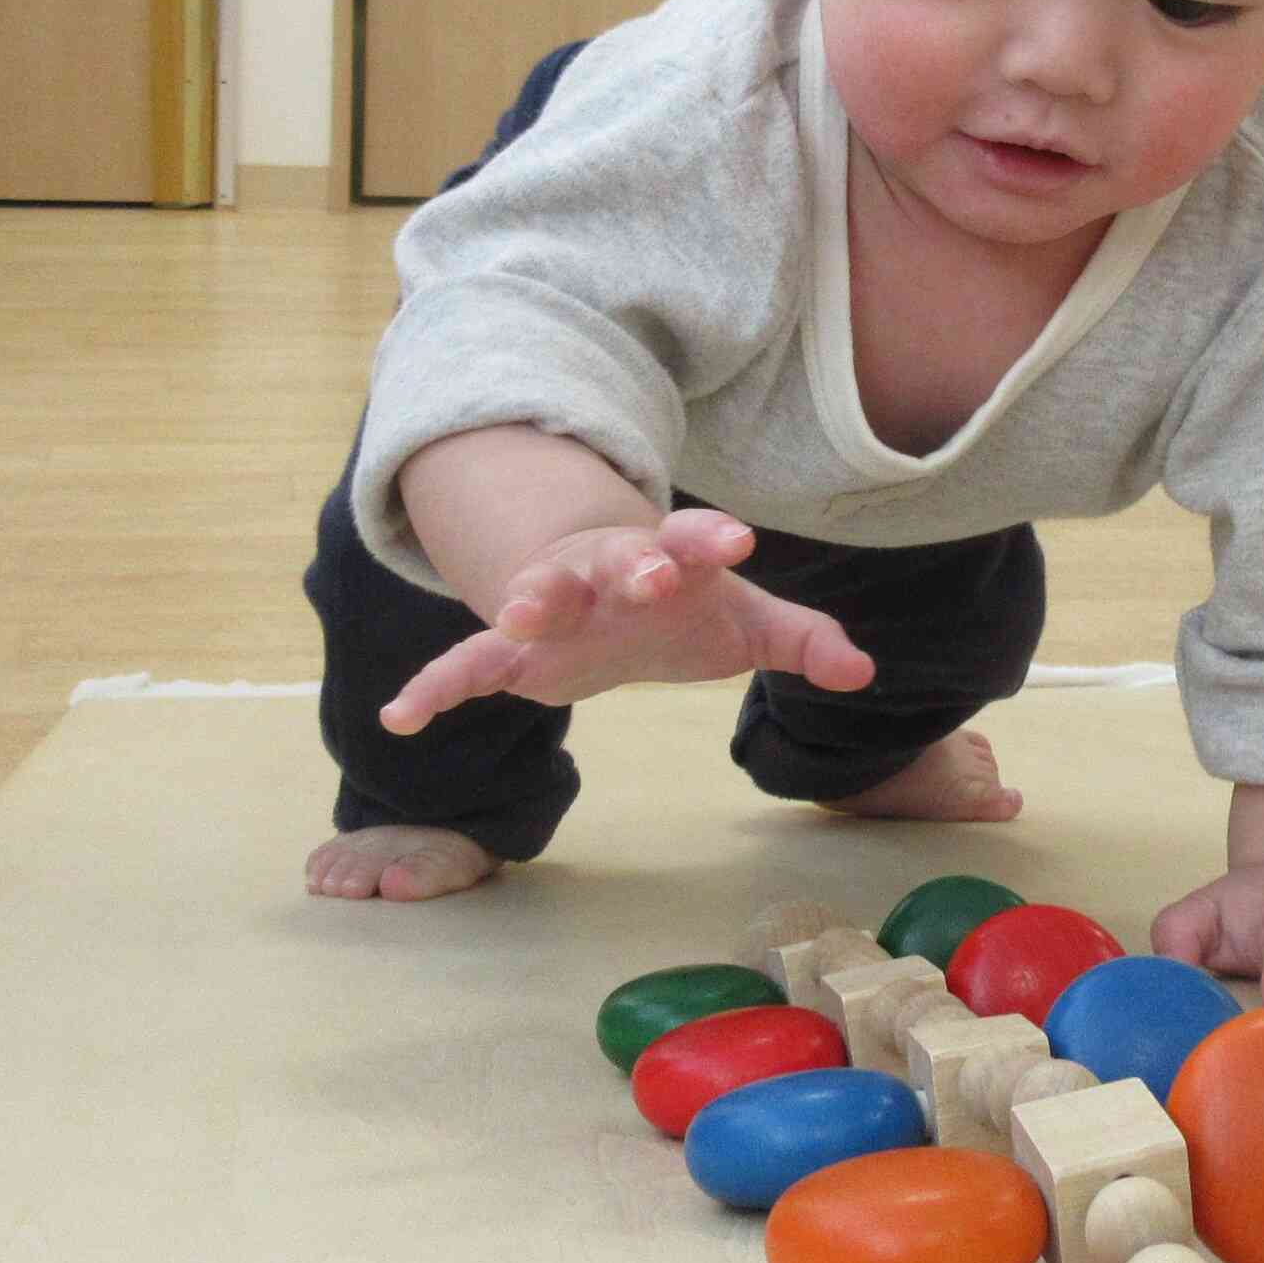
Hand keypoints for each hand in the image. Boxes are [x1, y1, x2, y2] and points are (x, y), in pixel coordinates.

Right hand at [379, 506, 873, 732]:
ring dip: (531, 599)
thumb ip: (801, 640)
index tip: (740, 544)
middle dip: (633, 565)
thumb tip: (863, 671)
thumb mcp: (744, 624)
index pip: (695, 543)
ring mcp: (555, 606)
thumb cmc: (684, 605)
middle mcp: (607, 574)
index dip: (713, 542)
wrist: (602, 590)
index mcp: (670, 560)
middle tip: (649, 574)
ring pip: (539, 595)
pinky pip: (467, 664)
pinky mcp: (514, 650)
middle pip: (618, 561)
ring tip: (519, 614)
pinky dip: (434, 689)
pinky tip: (399, 719)